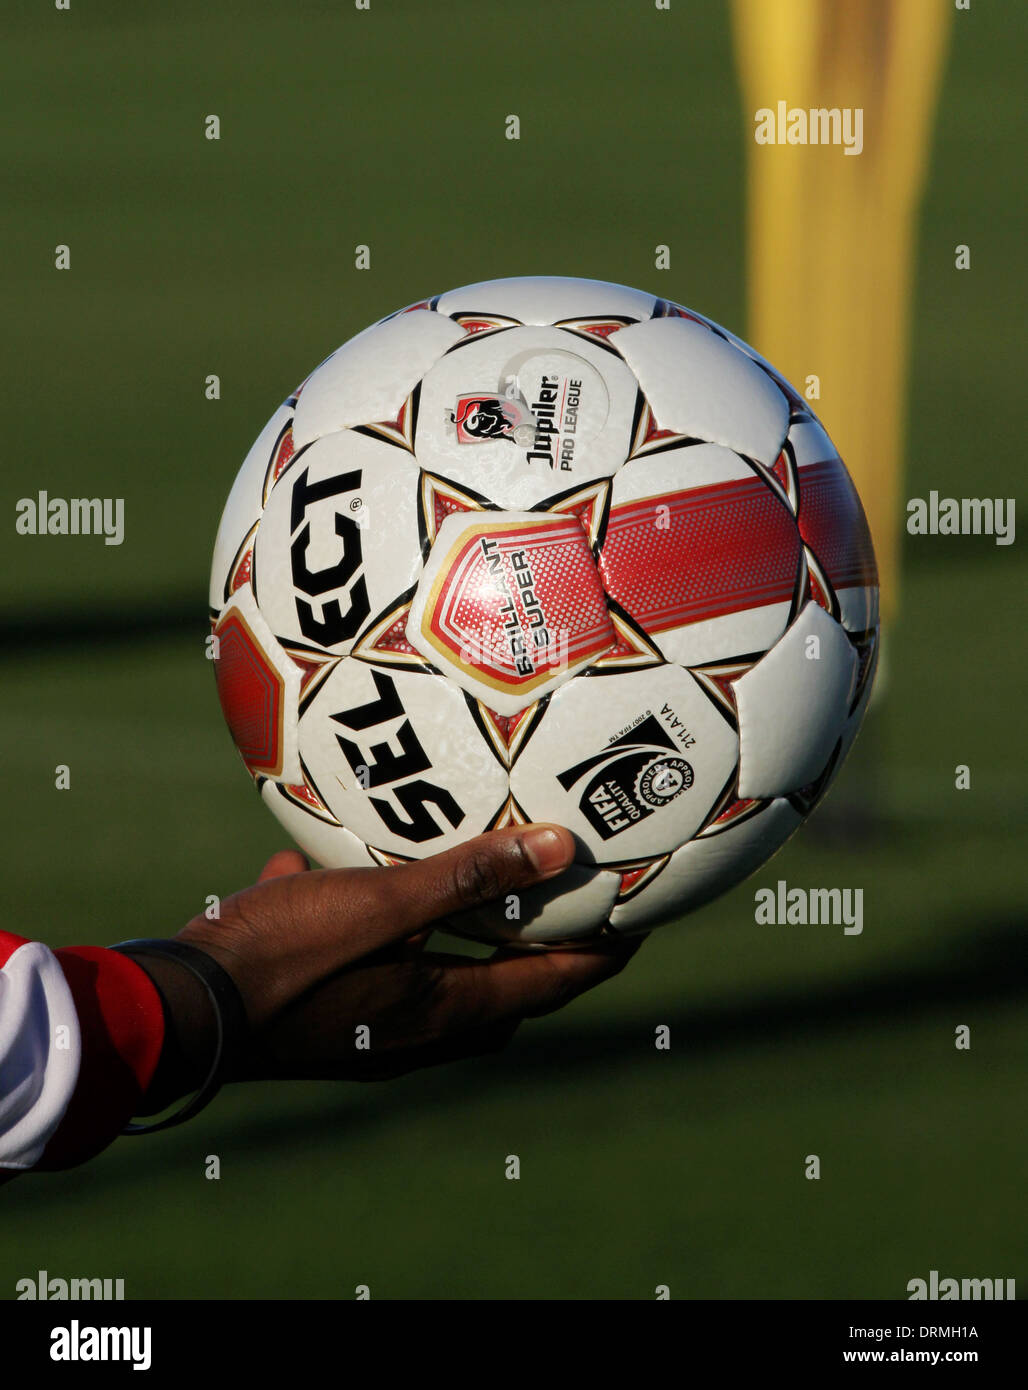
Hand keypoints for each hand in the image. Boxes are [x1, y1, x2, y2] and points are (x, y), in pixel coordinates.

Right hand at [140, 826, 640, 1102]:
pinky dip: (371, 925)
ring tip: (464, 887)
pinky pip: (365, 966)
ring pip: (428, 978)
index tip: (638, 920)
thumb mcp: (380, 904)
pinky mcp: (321, 1013)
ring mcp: (364, 1029)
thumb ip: (468, 877)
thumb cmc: (282, 957)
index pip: (549, 985)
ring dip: (451, 939)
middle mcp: (412, 1032)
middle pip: (498, 995)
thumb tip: (559, 847)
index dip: (599, 954)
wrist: (178, 1008)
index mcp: (440, 1010)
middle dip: (534, 955)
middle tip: (562, 906)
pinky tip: (334, 869)